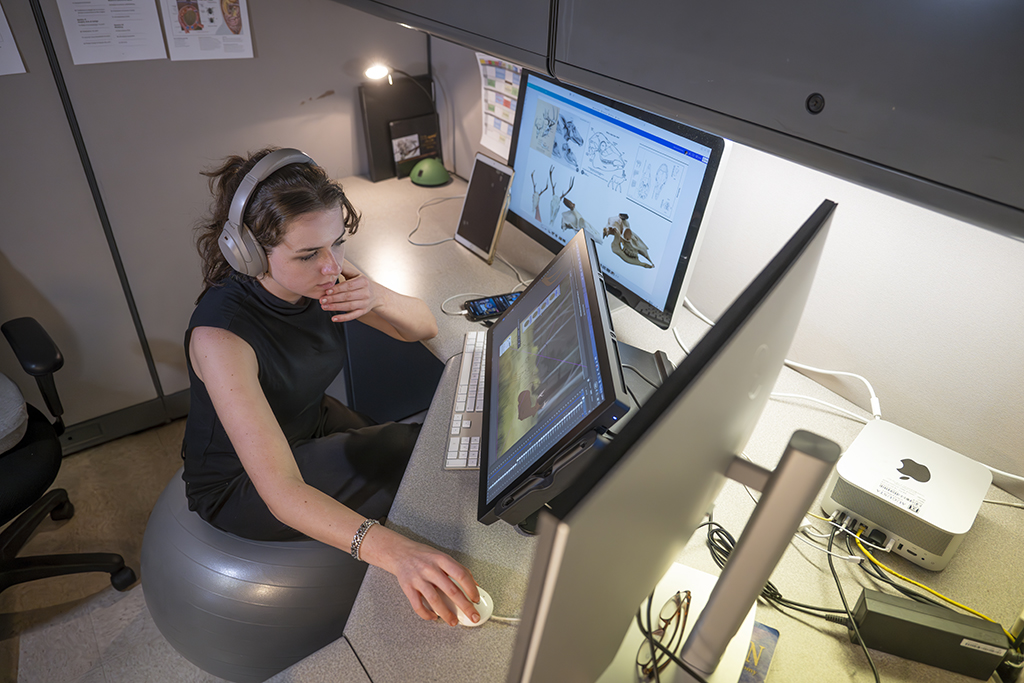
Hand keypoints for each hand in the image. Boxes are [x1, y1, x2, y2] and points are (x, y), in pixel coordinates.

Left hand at [319, 263, 382, 322]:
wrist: (376, 294)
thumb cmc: (361, 282)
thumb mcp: (355, 274)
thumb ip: (344, 269)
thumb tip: (331, 262)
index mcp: (363, 281)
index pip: (348, 285)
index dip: (337, 289)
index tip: (327, 291)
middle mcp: (365, 292)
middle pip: (348, 296)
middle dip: (333, 299)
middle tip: (322, 300)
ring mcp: (365, 303)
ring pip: (349, 306)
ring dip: (335, 307)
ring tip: (324, 307)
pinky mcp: (363, 311)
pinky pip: (353, 316)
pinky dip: (343, 318)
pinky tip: (334, 318)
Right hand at [362, 526, 480, 625]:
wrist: (399, 552)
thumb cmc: (424, 556)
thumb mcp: (443, 557)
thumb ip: (459, 569)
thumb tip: (475, 585)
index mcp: (442, 559)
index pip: (461, 574)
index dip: (471, 588)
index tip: (476, 599)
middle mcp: (430, 569)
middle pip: (451, 590)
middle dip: (464, 606)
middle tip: (473, 616)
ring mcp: (418, 579)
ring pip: (435, 600)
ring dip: (446, 614)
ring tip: (453, 621)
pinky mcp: (408, 588)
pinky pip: (418, 605)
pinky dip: (427, 614)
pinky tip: (434, 617)